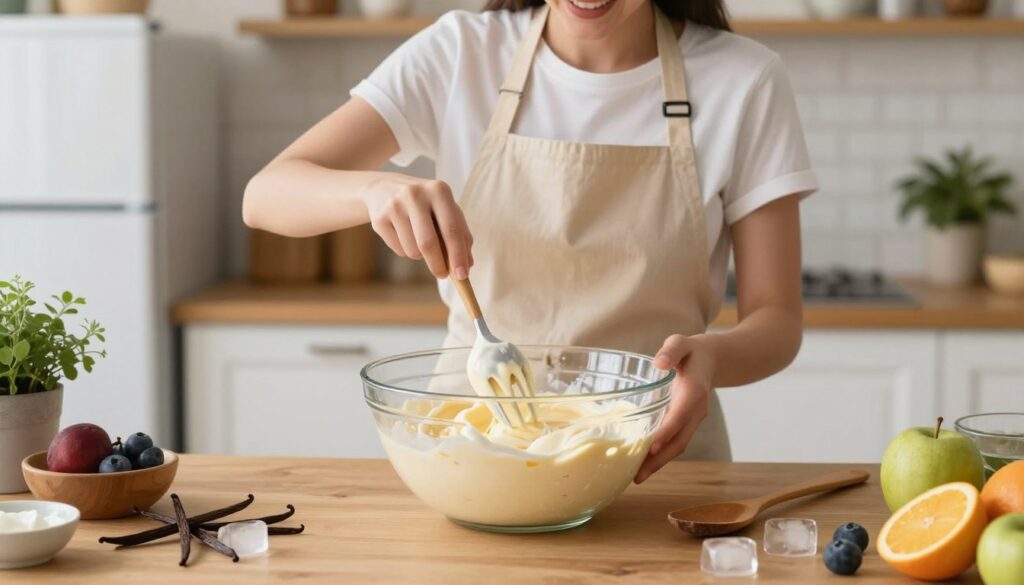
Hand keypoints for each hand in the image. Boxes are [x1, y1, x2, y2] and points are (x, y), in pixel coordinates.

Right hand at [363, 174, 473, 278]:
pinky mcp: (379, 220)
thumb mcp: (446, 210)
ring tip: (419, 241)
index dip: (458, 255)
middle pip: (428, 243)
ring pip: (413, 250)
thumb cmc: (425, 204)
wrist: (384, 188)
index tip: (462, 275)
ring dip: (421, 256)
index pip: (451, 229)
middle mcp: (415, 195)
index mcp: (439, 190)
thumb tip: (467, 265)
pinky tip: (404, 235)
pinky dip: (406, 251)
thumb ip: (461, 235)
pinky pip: (399, 250)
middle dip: (438, 265)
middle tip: (443, 275)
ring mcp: (394, 206)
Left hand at [634, 334, 715, 483]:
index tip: (651, 447)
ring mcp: (694, 420)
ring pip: (678, 446)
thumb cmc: (691, 351)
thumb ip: (672, 350)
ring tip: (637, 478)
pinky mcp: (687, 424)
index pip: (680, 414)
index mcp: (694, 390)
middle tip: (638, 476)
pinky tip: (643, 465)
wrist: (712, 360)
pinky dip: (661, 456)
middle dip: (660, 459)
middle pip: (680, 440)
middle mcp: (696, 410)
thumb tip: (659, 363)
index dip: (667, 431)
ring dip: (659, 463)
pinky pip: (676, 442)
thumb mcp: (681, 342)